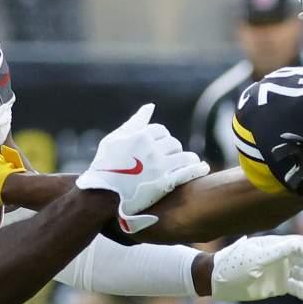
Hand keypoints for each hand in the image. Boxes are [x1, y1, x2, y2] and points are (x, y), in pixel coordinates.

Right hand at [75, 104, 208, 232]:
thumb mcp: (113, 140)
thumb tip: (150, 107)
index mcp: (139, 137)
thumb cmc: (104, 167)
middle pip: (173, 143)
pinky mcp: (165, 184)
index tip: (159, 146)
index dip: (161, 138)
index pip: (160, 130)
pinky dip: (197, 169)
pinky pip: (188, 172)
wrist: (100, 196)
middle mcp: (151, 150)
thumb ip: (133, 123)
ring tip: (188, 163)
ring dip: (188, 159)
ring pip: (184, 156)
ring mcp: (159, 167)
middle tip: (169, 158)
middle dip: (172, 149)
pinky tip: (202, 169)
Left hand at [211, 235, 302, 303]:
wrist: (217, 281)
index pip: (302, 246)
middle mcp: (282, 256)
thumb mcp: (254, 259)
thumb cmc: (232, 266)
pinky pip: (298, 288)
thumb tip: (297, 245)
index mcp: (276, 245)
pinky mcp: (280, 285)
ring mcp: (282, 270)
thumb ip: (276, 253)